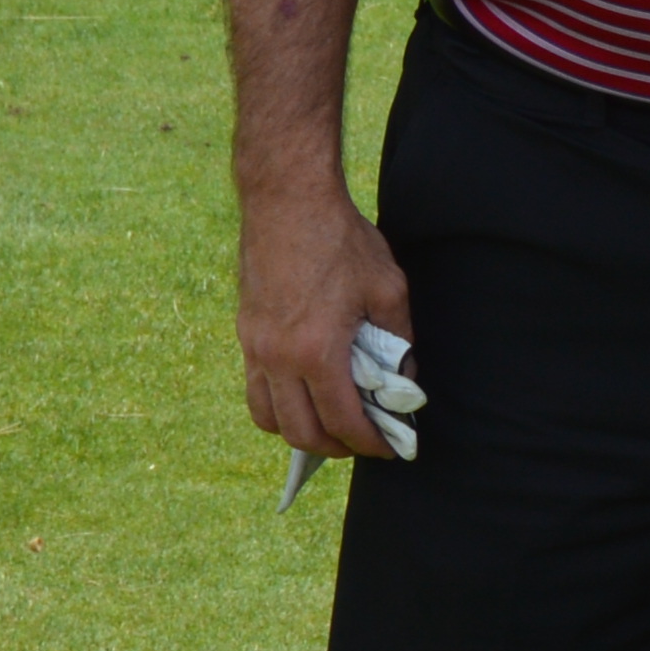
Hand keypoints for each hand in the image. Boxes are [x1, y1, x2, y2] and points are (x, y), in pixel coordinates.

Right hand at [237, 182, 416, 461]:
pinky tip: (304, 398)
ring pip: (269, 418)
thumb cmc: (341, 241)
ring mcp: (255, 348)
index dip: (369, 443)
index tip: (389, 448)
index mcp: (317, 352)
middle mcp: (278, 358)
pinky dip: (278, 407)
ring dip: (301, 433)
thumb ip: (399, 342)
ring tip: (333, 426)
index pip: (343, 421)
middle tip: (364, 442)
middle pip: (301, 432)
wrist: (287, 202)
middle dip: (337, 448)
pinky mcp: (246, 335)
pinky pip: (255, 390)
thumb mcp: (389, 289)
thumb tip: (403, 381)